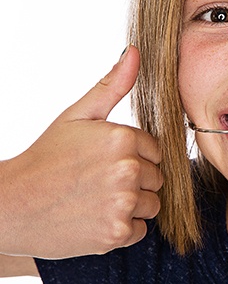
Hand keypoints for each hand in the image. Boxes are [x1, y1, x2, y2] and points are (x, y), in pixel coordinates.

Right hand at [0, 46, 162, 258]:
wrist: (11, 205)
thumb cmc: (47, 157)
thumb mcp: (78, 115)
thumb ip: (112, 85)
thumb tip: (134, 51)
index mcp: (123, 138)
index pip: (155, 150)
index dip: (133, 156)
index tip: (105, 161)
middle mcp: (128, 169)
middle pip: (157, 177)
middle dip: (136, 179)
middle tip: (99, 181)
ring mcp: (123, 203)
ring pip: (152, 204)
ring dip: (132, 204)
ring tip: (98, 198)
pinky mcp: (116, 233)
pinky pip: (140, 229)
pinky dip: (122, 228)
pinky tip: (96, 217)